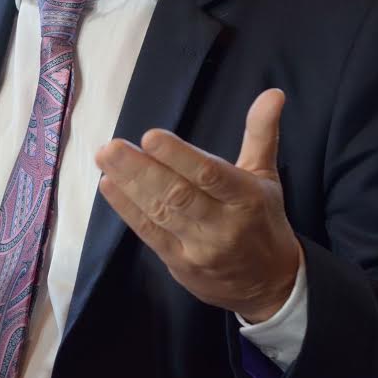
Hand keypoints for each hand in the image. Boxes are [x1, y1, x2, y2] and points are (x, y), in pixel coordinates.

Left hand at [95, 88, 300, 322]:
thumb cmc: (262, 219)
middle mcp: (222, 225)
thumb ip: (260, 132)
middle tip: (112, 146)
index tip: (151, 136)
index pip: (210, 175)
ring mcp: (198, 248)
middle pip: (178, 196)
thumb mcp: (266, 175)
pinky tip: (109, 185)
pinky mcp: (178, 264)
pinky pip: (149, 234)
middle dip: (142, 170)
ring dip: (128, 185)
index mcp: (245, 198)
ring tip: (104, 158)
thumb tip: (273, 92)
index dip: (179, 157)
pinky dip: (127, 210)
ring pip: (160, 213)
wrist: (269, 285)